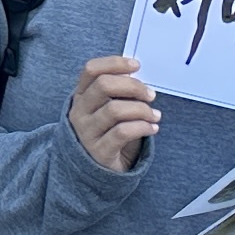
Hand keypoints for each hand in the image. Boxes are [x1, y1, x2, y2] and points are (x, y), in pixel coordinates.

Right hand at [68, 55, 160, 171]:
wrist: (95, 171)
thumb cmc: (107, 132)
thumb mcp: (107, 109)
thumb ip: (119, 93)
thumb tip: (140, 78)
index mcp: (81, 96)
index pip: (91, 70)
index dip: (115, 63)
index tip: (136, 65)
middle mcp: (80, 112)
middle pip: (103, 86)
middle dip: (133, 86)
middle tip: (151, 95)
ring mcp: (87, 132)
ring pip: (114, 110)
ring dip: (141, 109)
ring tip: (155, 115)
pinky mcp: (99, 151)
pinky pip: (122, 133)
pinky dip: (142, 127)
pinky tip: (152, 128)